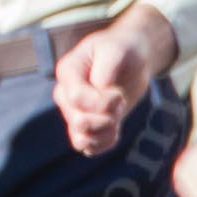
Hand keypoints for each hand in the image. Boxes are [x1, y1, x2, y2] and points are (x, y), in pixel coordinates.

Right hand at [54, 4, 178, 156]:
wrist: (131, 58)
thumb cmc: (122, 49)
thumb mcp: (116, 50)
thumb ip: (105, 70)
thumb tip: (100, 93)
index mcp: (67, 71)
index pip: (76, 98)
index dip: (102, 102)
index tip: (119, 93)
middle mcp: (65, 94)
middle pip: (78, 121)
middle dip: (106, 117)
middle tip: (120, 102)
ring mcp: (73, 111)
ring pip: (80, 139)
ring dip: (105, 133)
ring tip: (117, 117)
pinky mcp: (86, 126)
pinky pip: (88, 147)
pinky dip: (105, 143)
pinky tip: (116, 130)